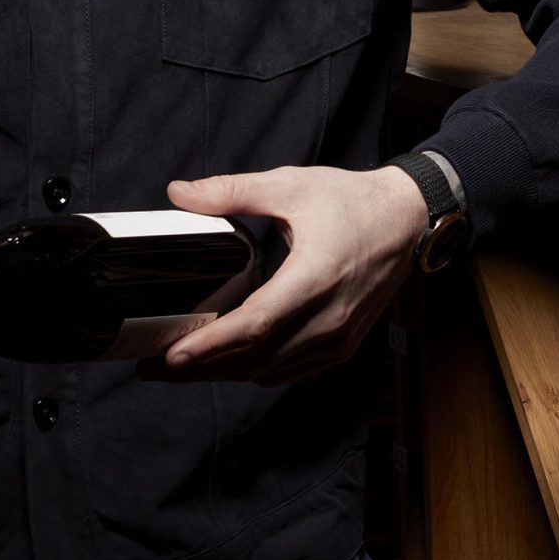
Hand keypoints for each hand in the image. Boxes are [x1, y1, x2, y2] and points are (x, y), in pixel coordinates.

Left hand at [143, 166, 425, 386]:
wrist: (407, 219)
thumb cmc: (350, 200)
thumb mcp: (290, 186)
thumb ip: (231, 191)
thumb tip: (178, 192)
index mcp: (314, 277)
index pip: (254, 324)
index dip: (210, 345)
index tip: (170, 355)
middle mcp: (328, 317)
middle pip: (253, 359)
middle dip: (199, 369)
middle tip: (151, 367)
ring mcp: (338, 337)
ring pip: (269, 371)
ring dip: (224, 373)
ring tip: (180, 368)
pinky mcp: (343, 345)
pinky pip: (289, 370)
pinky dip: (255, 370)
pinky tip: (228, 362)